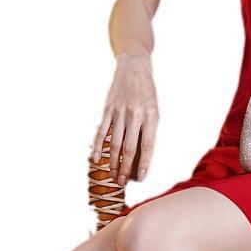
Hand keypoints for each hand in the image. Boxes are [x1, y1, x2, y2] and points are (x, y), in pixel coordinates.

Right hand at [91, 52, 157, 184]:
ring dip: (113, 162)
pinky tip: (96, 158)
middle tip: (123, 182)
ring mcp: (120, 112)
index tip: (141, 178)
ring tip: (113, 176)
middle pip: (130, 147)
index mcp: (152, 115)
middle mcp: (136, 114)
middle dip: (126, 168)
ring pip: (115, 143)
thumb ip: (148, 130)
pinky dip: (98, 146)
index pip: (148, 145)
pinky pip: (102, 131)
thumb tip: (142, 155)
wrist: (134, 67)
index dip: (144, 163)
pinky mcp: (108, 109)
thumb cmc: (146, 92)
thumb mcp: (154, 109)